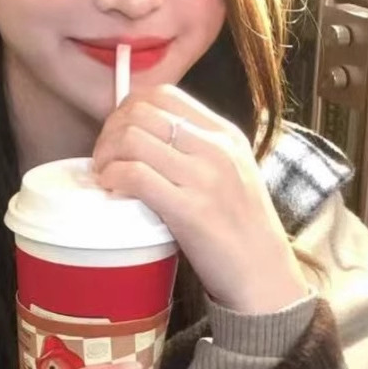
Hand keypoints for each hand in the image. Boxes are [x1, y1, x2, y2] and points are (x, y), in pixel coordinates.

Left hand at [92, 86, 310, 315]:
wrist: (264, 273)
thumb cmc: (241, 229)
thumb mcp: (230, 172)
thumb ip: (197, 150)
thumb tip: (145, 139)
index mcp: (225, 134)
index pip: (164, 94)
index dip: (127, 109)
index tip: (117, 136)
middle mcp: (216, 148)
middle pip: (142, 112)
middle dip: (110, 132)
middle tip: (103, 160)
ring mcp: (205, 177)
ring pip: (133, 139)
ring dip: (106, 156)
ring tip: (105, 177)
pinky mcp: (191, 209)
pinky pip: (136, 175)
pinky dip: (113, 178)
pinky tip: (111, 191)